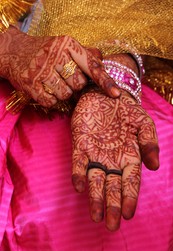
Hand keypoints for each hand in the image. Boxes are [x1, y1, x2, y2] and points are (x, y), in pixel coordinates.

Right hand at [0, 26, 119, 107]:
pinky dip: (51, 99)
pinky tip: (45, 89)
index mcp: (67, 44)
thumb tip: (102, 60)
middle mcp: (55, 55)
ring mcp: (42, 70)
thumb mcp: (64, 45)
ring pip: (66, 95)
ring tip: (53, 82)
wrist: (14, 52)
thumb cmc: (45, 50)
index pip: (91, 66)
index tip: (116, 94)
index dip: (105, 82)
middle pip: (79, 84)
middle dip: (75, 85)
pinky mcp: (31, 85)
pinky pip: (52, 101)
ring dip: (62, 93)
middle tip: (64, 77)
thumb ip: (84, 53)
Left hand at [71, 90, 158, 230]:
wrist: (106, 94)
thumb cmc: (127, 110)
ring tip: (95, 216)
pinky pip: (78, 163)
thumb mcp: (144, 123)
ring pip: (95, 180)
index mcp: (129, 157)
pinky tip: (79, 186)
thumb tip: (154, 166)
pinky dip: (78, 174)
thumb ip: (150, 143)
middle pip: (112, 187)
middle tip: (111, 226)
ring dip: (95, 197)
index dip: (129, 198)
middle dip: (112, 206)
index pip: (130, 183)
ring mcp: (95, 154)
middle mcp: (112, 160)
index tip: (127, 214)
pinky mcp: (81, 145)